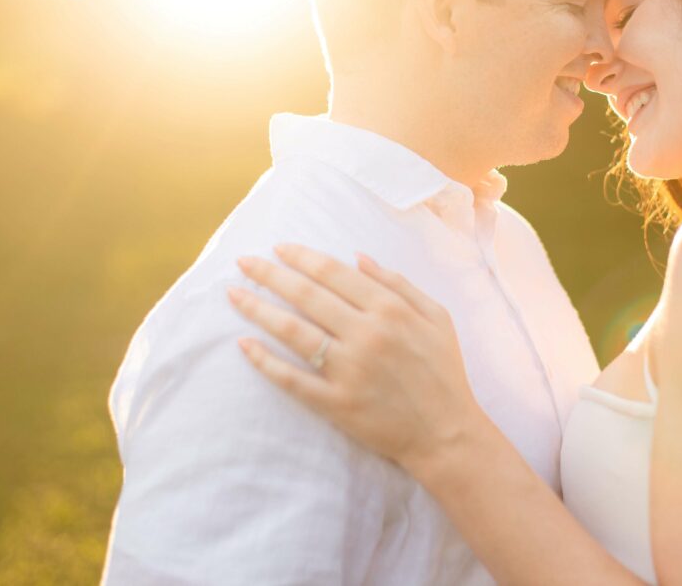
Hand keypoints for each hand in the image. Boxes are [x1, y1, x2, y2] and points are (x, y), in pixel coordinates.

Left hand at [229, 244, 485, 474]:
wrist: (447, 433)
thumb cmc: (444, 372)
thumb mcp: (437, 317)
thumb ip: (399, 283)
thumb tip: (358, 256)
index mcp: (390, 310)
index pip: (334, 273)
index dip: (302, 257)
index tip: (278, 248)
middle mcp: (366, 335)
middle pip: (307, 295)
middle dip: (270, 274)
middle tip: (243, 261)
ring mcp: (349, 370)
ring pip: (293, 332)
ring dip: (258, 309)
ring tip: (234, 295)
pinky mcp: (336, 403)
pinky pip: (292, 379)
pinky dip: (265, 362)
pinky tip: (244, 346)